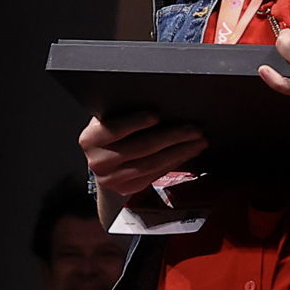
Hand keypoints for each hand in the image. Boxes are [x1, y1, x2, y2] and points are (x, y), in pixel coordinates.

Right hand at [81, 107, 204, 204]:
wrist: (103, 163)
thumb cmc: (110, 135)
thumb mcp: (109, 120)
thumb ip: (122, 113)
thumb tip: (157, 101)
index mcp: (91, 139)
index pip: (114, 129)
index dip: (135, 122)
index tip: (156, 115)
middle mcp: (100, 161)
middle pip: (141, 147)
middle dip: (172, 137)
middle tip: (194, 129)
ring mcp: (113, 178)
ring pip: (152, 164)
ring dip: (181, 151)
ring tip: (199, 141)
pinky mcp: (129, 188)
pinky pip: (157, 174)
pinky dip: (176, 161)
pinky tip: (189, 152)